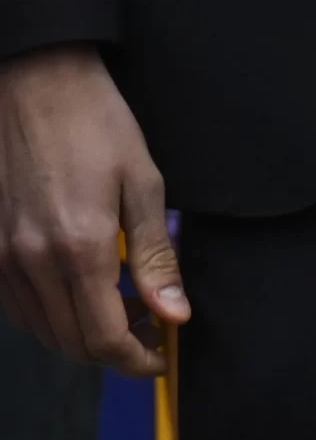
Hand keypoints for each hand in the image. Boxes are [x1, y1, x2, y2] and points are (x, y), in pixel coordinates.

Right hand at [0, 44, 185, 375]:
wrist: (33, 80)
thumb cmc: (96, 124)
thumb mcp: (145, 185)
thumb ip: (156, 258)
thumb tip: (174, 314)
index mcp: (79, 248)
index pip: (102, 339)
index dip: (136, 360)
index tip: (161, 354)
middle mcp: (31, 260)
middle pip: (69, 343)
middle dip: (114, 350)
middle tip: (149, 326)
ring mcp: (0, 254)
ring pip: (39, 328)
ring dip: (81, 333)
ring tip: (120, 306)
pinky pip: (15, 303)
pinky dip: (49, 313)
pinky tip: (79, 287)